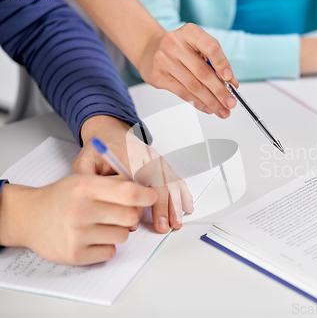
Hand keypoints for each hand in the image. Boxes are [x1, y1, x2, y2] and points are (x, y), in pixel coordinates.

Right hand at [0, 175, 156, 264]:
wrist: (29, 216)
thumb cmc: (63, 197)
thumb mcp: (85, 181)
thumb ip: (115, 184)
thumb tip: (148, 194)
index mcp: (84, 187)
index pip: (128, 192)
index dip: (146, 195)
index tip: (151, 196)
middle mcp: (80, 210)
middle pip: (130, 216)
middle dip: (131, 214)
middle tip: (120, 212)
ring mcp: (76, 234)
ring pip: (123, 235)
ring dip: (117, 231)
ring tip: (100, 224)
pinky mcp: (75, 255)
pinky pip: (110, 252)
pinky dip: (106, 246)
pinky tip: (92, 237)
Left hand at [75, 115, 193, 232]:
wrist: (111, 134)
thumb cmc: (100, 151)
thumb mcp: (85, 161)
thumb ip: (87, 179)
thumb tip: (102, 205)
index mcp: (129, 154)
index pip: (139, 178)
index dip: (139, 201)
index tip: (136, 219)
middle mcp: (148, 156)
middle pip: (160, 181)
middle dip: (163, 206)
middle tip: (163, 226)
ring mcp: (158, 160)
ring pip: (171, 182)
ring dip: (175, 204)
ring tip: (176, 222)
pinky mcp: (163, 166)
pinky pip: (176, 180)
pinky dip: (183, 194)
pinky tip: (187, 207)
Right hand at [139, 23, 238, 118]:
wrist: (150, 49)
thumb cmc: (180, 49)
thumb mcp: (198, 48)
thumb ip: (215, 63)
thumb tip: (232, 85)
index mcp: (190, 32)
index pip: (210, 46)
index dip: (222, 63)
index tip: (230, 80)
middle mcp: (175, 43)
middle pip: (202, 72)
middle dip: (220, 91)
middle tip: (231, 103)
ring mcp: (164, 59)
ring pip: (193, 86)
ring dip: (211, 101)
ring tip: (223, 111)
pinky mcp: (157, 75)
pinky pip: (182, 93)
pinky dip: (198, 103)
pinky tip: (208, 108)